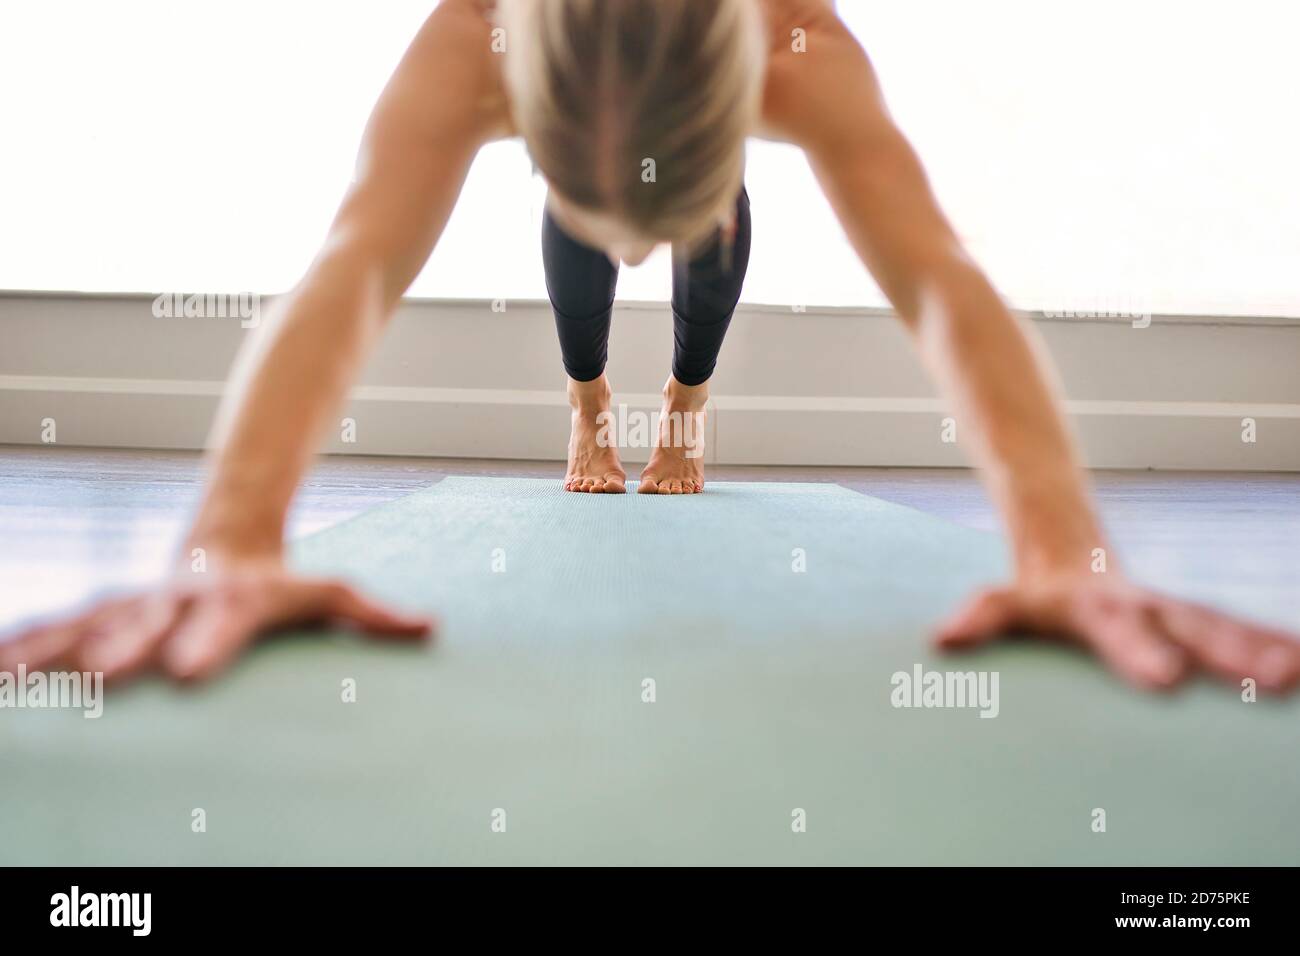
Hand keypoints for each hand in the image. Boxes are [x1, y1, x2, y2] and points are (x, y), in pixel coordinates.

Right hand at [0, 558, 432, 685]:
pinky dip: (20, 648)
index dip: (206, 645)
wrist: (224, 545)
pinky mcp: (103, 611)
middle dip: (122, 649)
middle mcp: (175, 600)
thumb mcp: (328, 593)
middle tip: (104, 677)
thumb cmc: (279, 582)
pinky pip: (53, 629)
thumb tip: (431, 627)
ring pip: (86, 624)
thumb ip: (374, 614)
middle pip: (147, 624)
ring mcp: (132, 603)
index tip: (189, 673)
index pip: (222, 624)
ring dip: (52, 651)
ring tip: (15, 683)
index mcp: (232, 601)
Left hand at [935, 572, 1299, 692]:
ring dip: (1263, 649)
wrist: (1069, 553)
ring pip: (1224, 627)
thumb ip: (982, 616)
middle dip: (1231, 653)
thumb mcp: (1005, 601)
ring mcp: (1173, 611)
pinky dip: (1273, 644)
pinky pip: (1238, 633)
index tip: (1168, 679)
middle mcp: (1145, 604)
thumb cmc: (1036, 594)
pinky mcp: (1192, 622)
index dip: (1141, 652)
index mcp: (1097, 606)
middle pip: (1190, 626)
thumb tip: (943, 637)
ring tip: (1299, 673)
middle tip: (1273, 677)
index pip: (1119, 631)